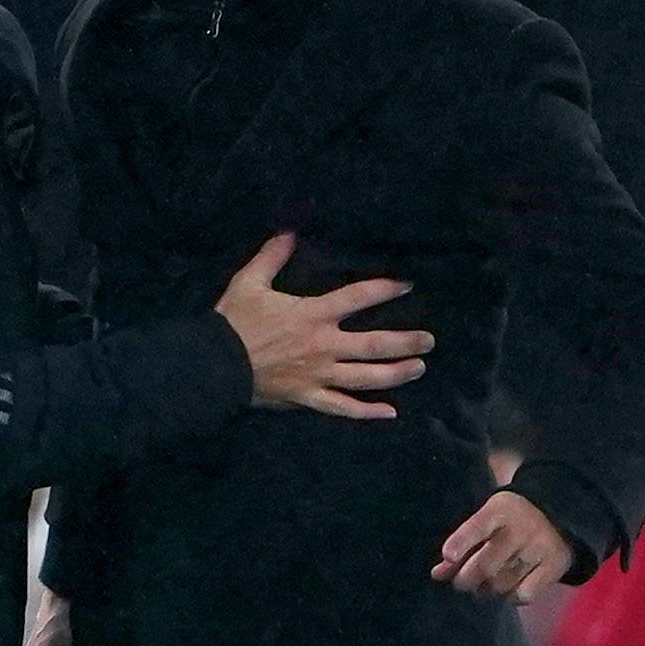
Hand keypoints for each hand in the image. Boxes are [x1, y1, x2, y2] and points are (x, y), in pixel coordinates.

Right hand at [215, 233, 432, 420]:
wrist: (214, 365)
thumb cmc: (232, 322)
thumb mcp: (248, 283)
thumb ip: (271, 257)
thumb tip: (288, 233)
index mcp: (312, 315)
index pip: (357, 298)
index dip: (384, 290)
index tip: (406, 286)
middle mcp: (323, 346)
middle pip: (374, 345)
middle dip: (405, 342)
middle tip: (430, 341)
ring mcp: (318, 375)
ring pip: (366, 378)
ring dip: (396, 373)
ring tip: (419, 368)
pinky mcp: (308, 398)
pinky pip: (342, 408)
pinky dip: (366, 412)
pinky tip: (389, 412)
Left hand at [432, 490, 573, 604]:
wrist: (557, 515)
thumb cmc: (508, 520)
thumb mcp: (486, 520)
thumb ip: (462, 544)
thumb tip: (437, 574)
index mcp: (500, 510)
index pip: (477, 527)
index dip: (461, 542)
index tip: (448, 556)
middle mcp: (522, 529)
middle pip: (486, 564)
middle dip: (466, 579)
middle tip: (462, 583)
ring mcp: (540, 549)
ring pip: (502, 583)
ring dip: (486, 591)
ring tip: (483, 587)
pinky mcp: (555, 567)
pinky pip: (524, 594)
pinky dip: (510, 598)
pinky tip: (506, 591)